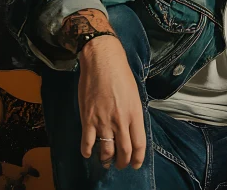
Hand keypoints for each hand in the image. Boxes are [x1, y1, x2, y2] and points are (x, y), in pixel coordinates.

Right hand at [78, 35, 145, 169]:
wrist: (102, 62)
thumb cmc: (121, 75)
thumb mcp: (135, 95)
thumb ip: (134, 114)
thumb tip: (132, 130)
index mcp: (135, 114)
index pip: (139, 144)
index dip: (138, 159)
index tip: (135, 164)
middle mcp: (120, 120)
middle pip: (124, 151)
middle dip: (123, 162)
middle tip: (120, 165)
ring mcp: (103, 121)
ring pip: (106, 150)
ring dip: (106, 160)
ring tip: (105, 161)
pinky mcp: (87, 118)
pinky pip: (87, 142)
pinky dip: (87, 151)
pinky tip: (88, 152)